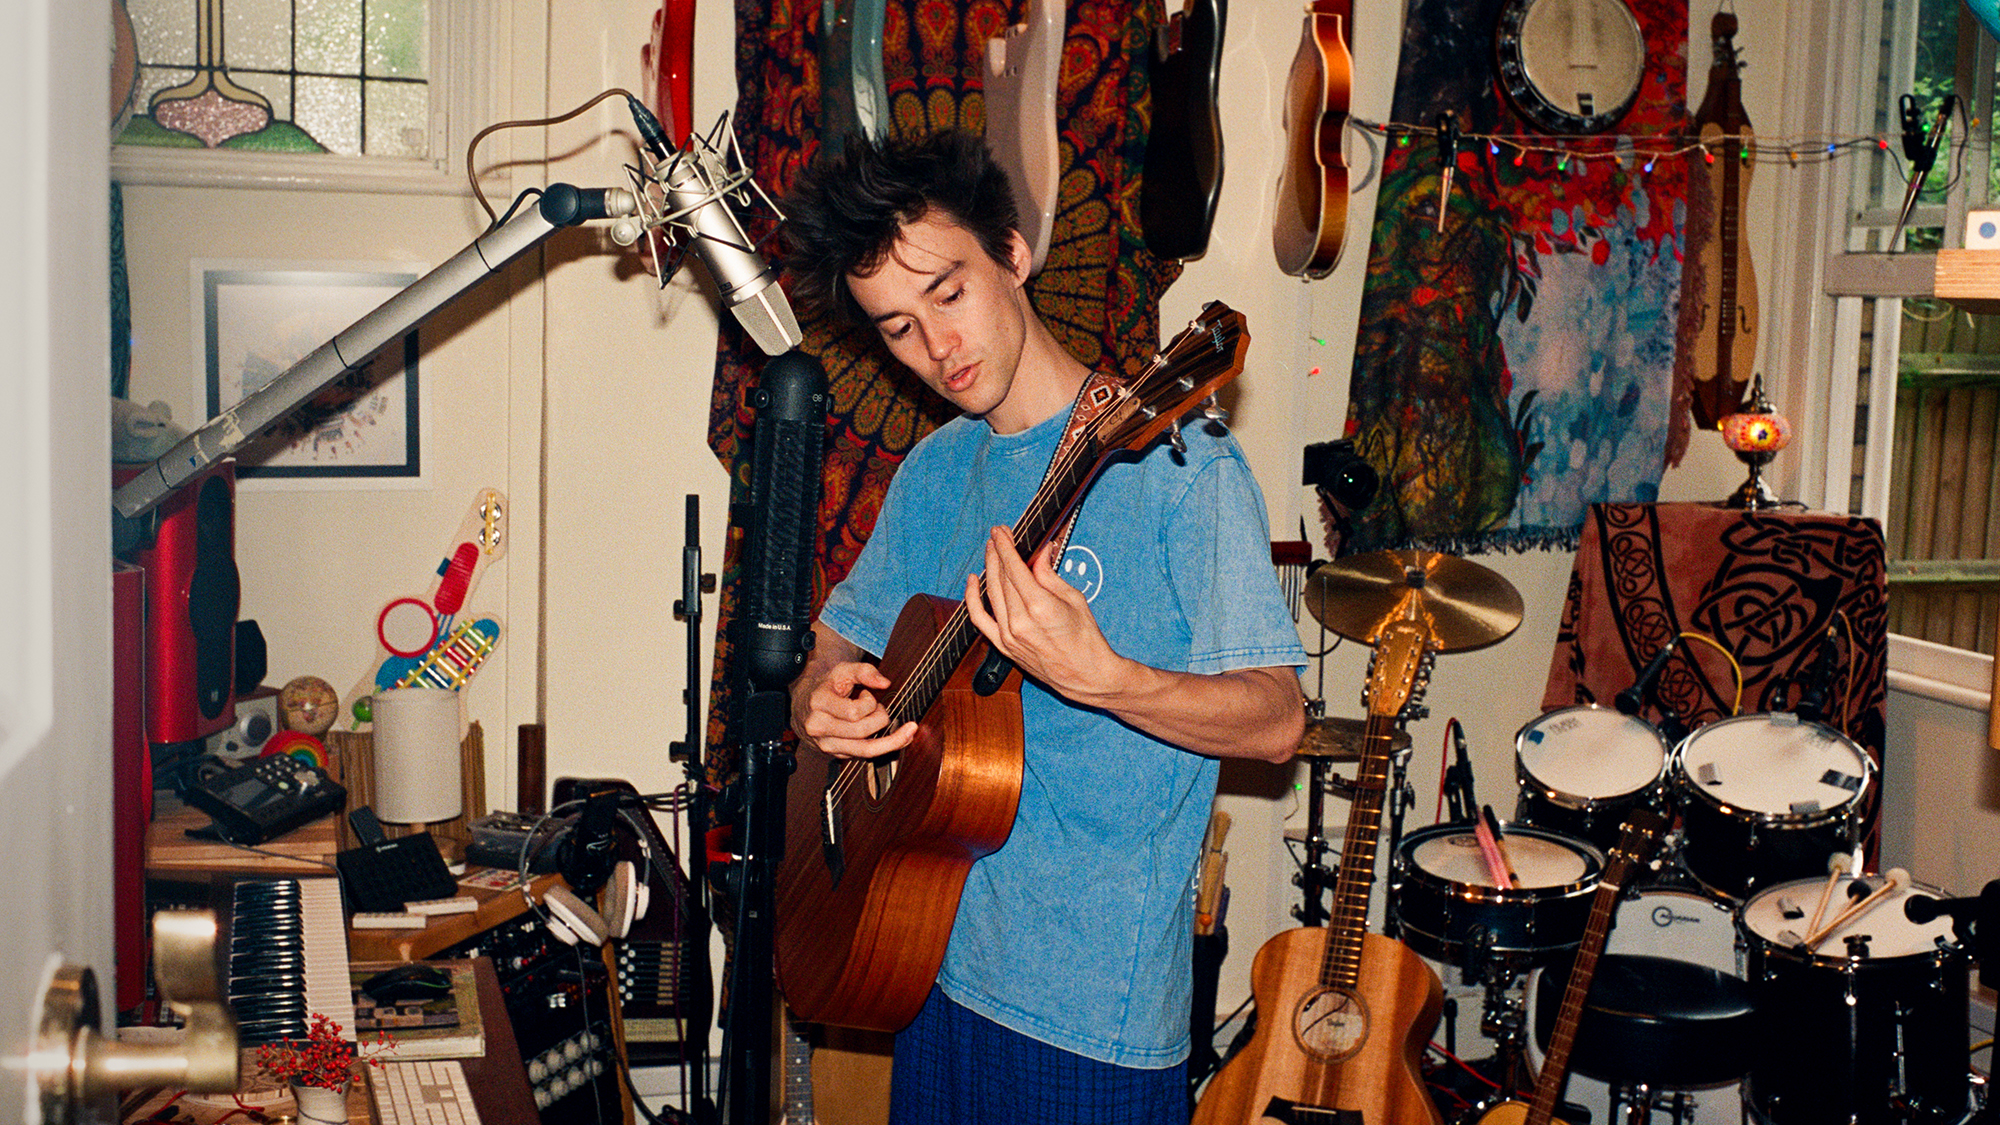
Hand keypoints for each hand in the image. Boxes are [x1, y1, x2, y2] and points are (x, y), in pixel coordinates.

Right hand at [793, 658, 916, 759]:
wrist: (805, 706)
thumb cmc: (826, 687)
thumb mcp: (842, 670)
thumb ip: (864, 671)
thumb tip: (885, 683)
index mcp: (819, 704)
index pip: (853, 712)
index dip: (869, 704)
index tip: (867, 695)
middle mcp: (819, 727)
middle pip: (862, 731)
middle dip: (880, 718)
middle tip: (880, 708)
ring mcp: (826, 744)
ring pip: (865, 750)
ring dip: (890, 739)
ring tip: (899, 727)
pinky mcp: (835, 755)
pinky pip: (865, 757)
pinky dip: (886, 748)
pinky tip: (897, 739)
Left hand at [963, 526, 1130, 703]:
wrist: (1085, 675)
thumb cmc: (1086, 640)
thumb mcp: (1073, 599)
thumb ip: (1049, 575)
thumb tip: (1039, 554)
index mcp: (1040, 607)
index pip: (1014, 567)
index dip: (1005, 546)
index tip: (1001, 532)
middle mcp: (1019, 622)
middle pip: (1000, 577)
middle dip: (997, 552)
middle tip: (997, 537)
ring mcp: (1008, 636)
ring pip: (990, 593)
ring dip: (989, 569)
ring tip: (991, 552)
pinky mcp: (1003, 646)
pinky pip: (979, 619)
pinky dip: (971, 598)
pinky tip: (973, 581)